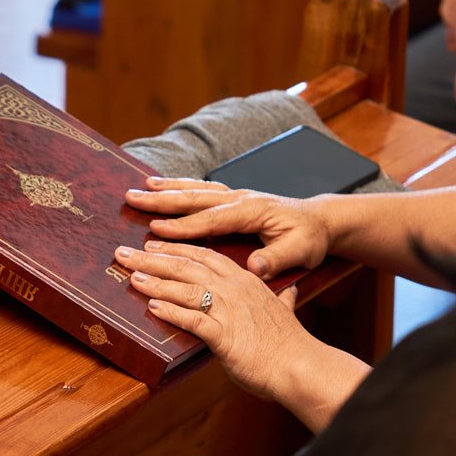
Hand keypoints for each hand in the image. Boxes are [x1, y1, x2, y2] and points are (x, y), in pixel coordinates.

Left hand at [114, 240, 311, 399]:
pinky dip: (169, 312)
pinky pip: (191, 319)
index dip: (176, 248)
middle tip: (125, 252)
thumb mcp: (285, 311)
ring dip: (154, 281)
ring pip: (184, 288)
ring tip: (131, 276)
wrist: (300, 366)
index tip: (152, 243)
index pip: (204, 255)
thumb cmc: (289, 343)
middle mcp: (235, 289)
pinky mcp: (224, 335)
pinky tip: (151, 308)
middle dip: (152, 258)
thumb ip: (283, 298)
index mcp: (246, 280)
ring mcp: (229, 310)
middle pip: (187, 266)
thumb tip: (289, 292)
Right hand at [125, 177, 331, 278]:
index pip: (212, 220)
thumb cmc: (311, 238)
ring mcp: (236, 196)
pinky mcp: (234, 199)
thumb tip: (256, 267)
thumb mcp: (302, 252)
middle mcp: (240, 198)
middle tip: (133, 197)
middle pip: (196, 198)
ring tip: (142, 187)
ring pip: (196, 190)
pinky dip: (182, 187)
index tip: (156, 231)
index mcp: (252, 211)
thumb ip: (278, 259)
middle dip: (163, 199)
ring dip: (168, 188)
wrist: (321, 221)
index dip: (183, 226)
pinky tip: (165, 188)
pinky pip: (203, 191)